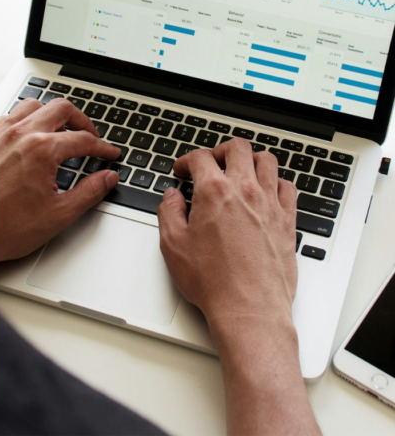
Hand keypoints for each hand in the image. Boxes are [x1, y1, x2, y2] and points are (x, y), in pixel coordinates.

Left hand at [0, 97, 120, 263]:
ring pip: (32, 106)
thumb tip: (107, 178)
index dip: (102, 147)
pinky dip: (25, 121)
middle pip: (61, 109)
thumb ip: (89, 193)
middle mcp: (18, 134)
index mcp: (40, 150)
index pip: (83, 139)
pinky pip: (8, 116)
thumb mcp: (57, 215)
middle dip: (81, 121)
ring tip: (61, 132)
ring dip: (51, 115)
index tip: (109, 154)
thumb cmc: (3, 228)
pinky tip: (28, 137)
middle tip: (90, 137)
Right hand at [157, 138, 297, 324]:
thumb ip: (169, 212)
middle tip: (211, 163)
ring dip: (250, 160)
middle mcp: (246, 192)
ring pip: (267, 161)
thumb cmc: (213, 281)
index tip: (183, 171)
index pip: (201, 158)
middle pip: (238, 148)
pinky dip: (275, 181)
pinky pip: (287, 187)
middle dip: (220, 151)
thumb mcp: (173, 245)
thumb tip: (172, 197)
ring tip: (240, 171)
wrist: (249, 308)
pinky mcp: (287, 221)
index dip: (187, 160)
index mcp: (214, 193)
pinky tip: (266, 191)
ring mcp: (271, 205)